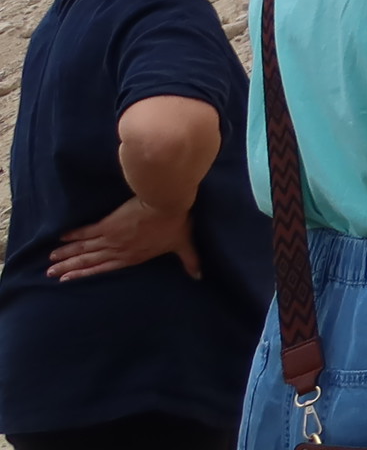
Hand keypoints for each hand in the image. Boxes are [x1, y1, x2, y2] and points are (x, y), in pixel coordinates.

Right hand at [50, 197, 199, 280]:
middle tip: (51, 274)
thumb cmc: (177, 223)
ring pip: (84, 249)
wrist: (168, 203)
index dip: (87, 274)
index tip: (70, 279)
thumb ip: (190, 260)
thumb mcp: (184, 244)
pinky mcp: (108, 225)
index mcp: (134, 257)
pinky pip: (87, 232)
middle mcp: (119, 251)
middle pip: (89, 261)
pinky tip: (61, 238)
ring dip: (67, 255)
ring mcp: (112, 238)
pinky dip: (74, 236)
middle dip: (70, 268)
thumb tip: (200, 276)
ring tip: (51, 261)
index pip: (105, 268)